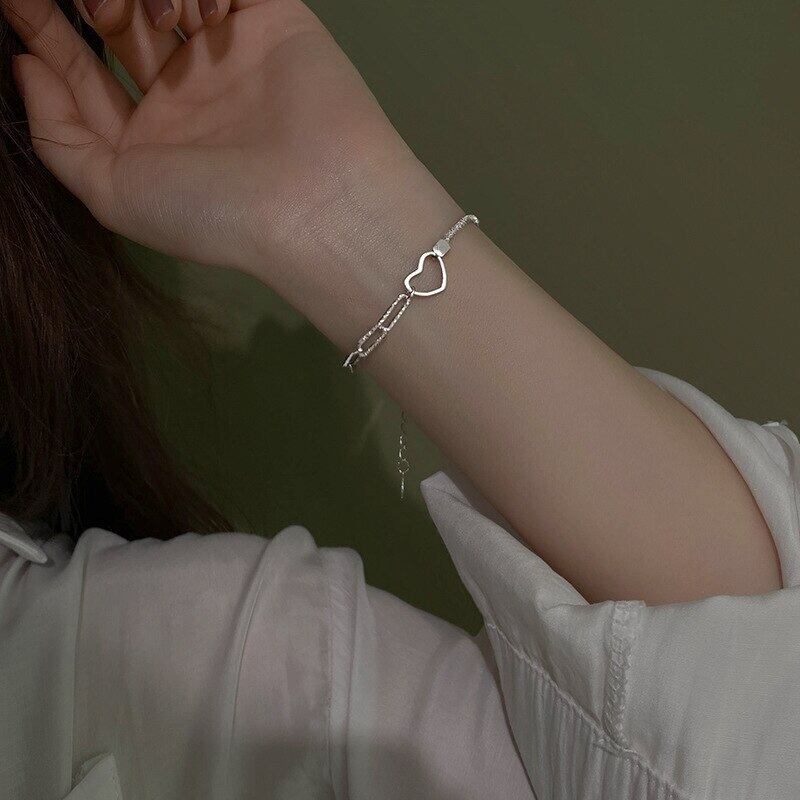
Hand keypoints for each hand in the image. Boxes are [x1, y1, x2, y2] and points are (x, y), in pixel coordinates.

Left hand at [3, 0, 441, 281]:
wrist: (315, 202)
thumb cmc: (215, 209)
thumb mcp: (113, 195)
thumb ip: (57, 137)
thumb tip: (27, 66)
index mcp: (150, 136)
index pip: (82, 71)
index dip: (42, 32)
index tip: (14, 0)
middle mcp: (186, 93)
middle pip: (117, 22)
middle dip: (94, 4)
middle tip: (102, 8)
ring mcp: (230, 56)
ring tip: (158, 15)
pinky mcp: (274, 21)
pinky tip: (203, 14)